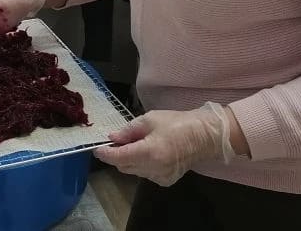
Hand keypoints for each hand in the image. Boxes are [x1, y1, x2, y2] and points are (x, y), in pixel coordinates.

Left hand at [94, 103, 235, 185]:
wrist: (203, 136)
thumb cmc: (177, 123)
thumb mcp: (150, 119)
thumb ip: (129, 130)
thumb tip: (112, 137)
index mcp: (149, 152)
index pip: (119, 157)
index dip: (106, 153)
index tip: (97, 148)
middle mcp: (153, 168)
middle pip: (124, 166)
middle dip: (117, 155)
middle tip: (119, 140)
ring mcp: (160, 177)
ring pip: (134, 171)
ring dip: (130, 159)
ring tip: (138, 143)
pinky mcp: (166, 181)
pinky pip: (146, 173)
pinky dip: (142, 164)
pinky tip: (151, 152)